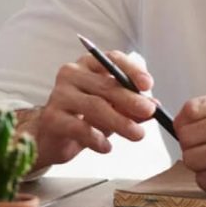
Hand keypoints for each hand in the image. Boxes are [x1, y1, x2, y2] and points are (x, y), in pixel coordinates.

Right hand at [18, 52, 158, 167]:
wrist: (51, 137)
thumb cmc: (83, 117)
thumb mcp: (112, 109)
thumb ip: (131, 107)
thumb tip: (155, 105)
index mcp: (89, 65)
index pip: (112, 59)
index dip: (132, 70)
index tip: (148, 85)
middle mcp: (72, 74)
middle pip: (106, 85)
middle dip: (131, 99)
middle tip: (149, 112)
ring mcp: (59, 94)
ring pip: (95, 106)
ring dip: (120, 121)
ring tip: (137, 134)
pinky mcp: (52, 117)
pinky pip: (79, 127)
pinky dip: (96, 138)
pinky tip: (107, 147)